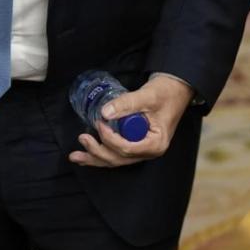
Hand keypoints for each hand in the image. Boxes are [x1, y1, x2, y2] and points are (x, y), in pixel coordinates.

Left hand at [68, 74, 192, 167]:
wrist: (174, 90)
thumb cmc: (165, 93)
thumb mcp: (147, 96)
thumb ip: (126, 103)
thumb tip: (104, 112)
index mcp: (156, 144)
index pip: (127, 148)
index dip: (110, 139)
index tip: (100, 123)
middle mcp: (149, 152)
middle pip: (119, 158)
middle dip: (98, 151)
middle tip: (82, 138)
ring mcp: (142, 150)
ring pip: (116, 160)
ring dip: (95, 158)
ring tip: (75, 156)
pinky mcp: (136, 144)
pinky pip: (117, 153)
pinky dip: (102, 154)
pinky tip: (86, 155)